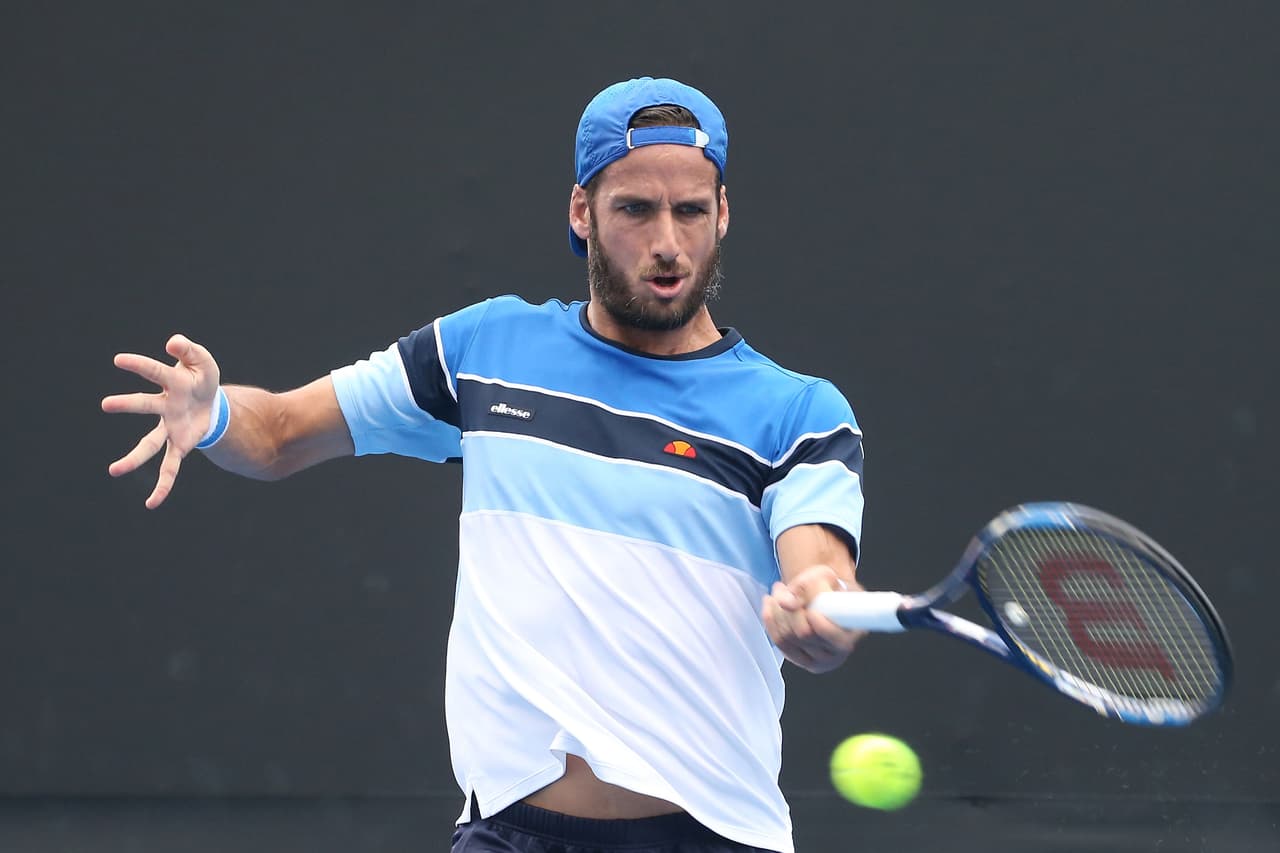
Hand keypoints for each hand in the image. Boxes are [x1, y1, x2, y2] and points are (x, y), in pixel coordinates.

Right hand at [102, 334, 220, 508]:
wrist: (212, 402)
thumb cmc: (200, 378)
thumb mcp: (202, 361)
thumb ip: (189, 350)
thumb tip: (173, 341)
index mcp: (171, 382)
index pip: (155, 372)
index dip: (139, 365)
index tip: (119, 360)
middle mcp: (165, 406)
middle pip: (145, 406)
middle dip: (128, 405)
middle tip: (106, 405)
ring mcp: (170, 428)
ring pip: (149, 444)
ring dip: (134, 458)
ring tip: (114, 471)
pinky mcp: (180, 444)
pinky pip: (171, 468)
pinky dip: (163, 486)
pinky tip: (152, 503)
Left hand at [761, 564, 865, 673]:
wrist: (826, 600)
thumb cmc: (830, 588)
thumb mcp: (824, 576)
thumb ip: (807, 586)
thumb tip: (787, 604)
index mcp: (854, 632)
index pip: (834, 636)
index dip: (818, 623)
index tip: (810, 609)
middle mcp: (837, 652)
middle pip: (804, 634)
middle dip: (790, 608)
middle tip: (785, 588)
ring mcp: (819, 661)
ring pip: (787, 638)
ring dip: (777, 611)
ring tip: (779, 593)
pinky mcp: (800, 661)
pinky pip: (778, 642)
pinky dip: (770, 620)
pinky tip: (771, 604)